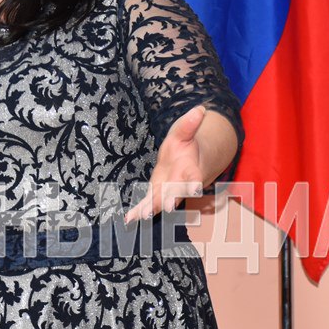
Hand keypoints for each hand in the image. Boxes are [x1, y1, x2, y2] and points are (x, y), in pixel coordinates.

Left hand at [124, 106, 207, 223]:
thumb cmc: (185, 147)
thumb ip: (190, 124)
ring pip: (161, 201)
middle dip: (171, 200)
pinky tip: (129, 219)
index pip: (195, 177)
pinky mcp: (156, 193)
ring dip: (152, 208)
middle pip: (176, 193)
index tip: (196, 189)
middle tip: (167, 207)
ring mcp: (168, 191)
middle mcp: (180, 184)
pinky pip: (147, 203)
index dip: (196, 183)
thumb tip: (199, 109)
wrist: (185, 161)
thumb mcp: (185, 133)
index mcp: (191, 170)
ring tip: (142, 215)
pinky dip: (138, 211)